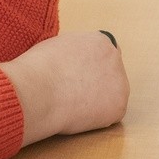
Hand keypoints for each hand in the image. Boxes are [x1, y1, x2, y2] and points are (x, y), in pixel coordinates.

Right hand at [0, 30, 128, 145]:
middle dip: (97, 82)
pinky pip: (110, 115)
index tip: (78, 76)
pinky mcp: (118, 107)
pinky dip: (96, 118)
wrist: (38, 91)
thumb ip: (74, 50)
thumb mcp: (58, 45)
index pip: (103, 53)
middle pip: (111, 72)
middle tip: (75, 92)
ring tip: (73, 103)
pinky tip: (78, 114)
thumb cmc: (39, 69)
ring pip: (112, 94)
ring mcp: (120, 83)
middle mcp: (115, 58)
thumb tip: (75, 58)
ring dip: (97, 100)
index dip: (90, 66)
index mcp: (100, 40)